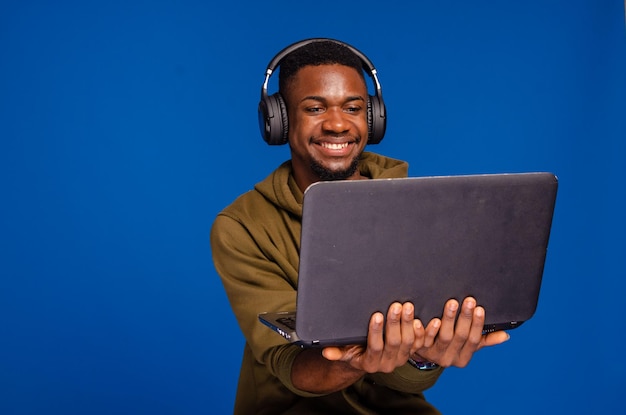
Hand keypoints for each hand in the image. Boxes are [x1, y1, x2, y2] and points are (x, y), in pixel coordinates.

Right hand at [322, 302, 438, 372]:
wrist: (368, 358)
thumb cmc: (354, 349)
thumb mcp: (345, 351)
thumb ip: (337, 351)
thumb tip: (326, 352)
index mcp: (370, 363)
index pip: (375, 346)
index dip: (376, 331)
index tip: (377, 315)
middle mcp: (388, 364)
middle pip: (394, 343)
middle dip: (395, 323)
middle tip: (397, 305)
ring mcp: (402, 358)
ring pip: (409, 342)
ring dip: (410, 324)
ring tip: (409, 307)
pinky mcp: (413, 353)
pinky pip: (422, 344)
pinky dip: (427, 332)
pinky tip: (432, 320)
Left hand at [413, 297, 509, 367]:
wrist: (424, 354)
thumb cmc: (450, 345)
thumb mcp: (467, 345)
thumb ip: (485, 339)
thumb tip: (505, 335)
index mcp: (463, 357)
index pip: (474, 340)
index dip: (477, 324)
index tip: (480, 308)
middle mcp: (450, 358)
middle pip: (460, 336)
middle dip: (465, 317)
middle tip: (468, 300)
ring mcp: (434, 354)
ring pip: (443, 336)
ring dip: (448, 318)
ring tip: (451, 303)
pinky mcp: (420, 348)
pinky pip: (422, 339)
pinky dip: (425, 328)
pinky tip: (425, 318)